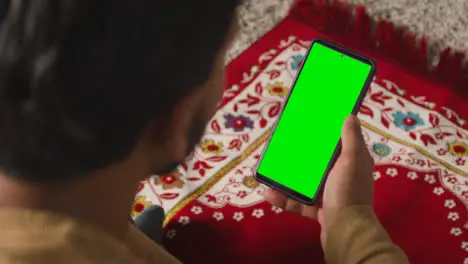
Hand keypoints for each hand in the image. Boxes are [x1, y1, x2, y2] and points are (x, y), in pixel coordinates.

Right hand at [263, 115, 374, 245]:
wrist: (345, 232)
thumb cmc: (348, 192)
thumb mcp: (351, 160)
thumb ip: (351, 139)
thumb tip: (350, 115)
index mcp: (350, 163)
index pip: (337, 144)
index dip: (324, 134)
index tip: (308, 125)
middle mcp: (340, 177)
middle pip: (317, 163)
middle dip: (299, 157)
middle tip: (281, 148)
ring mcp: (328, 195)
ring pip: (303, 183)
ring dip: (285, 179)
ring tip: (269, 172)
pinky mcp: (317, 210)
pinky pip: (297, 202)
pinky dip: (283, 199)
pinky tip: (268, 193)